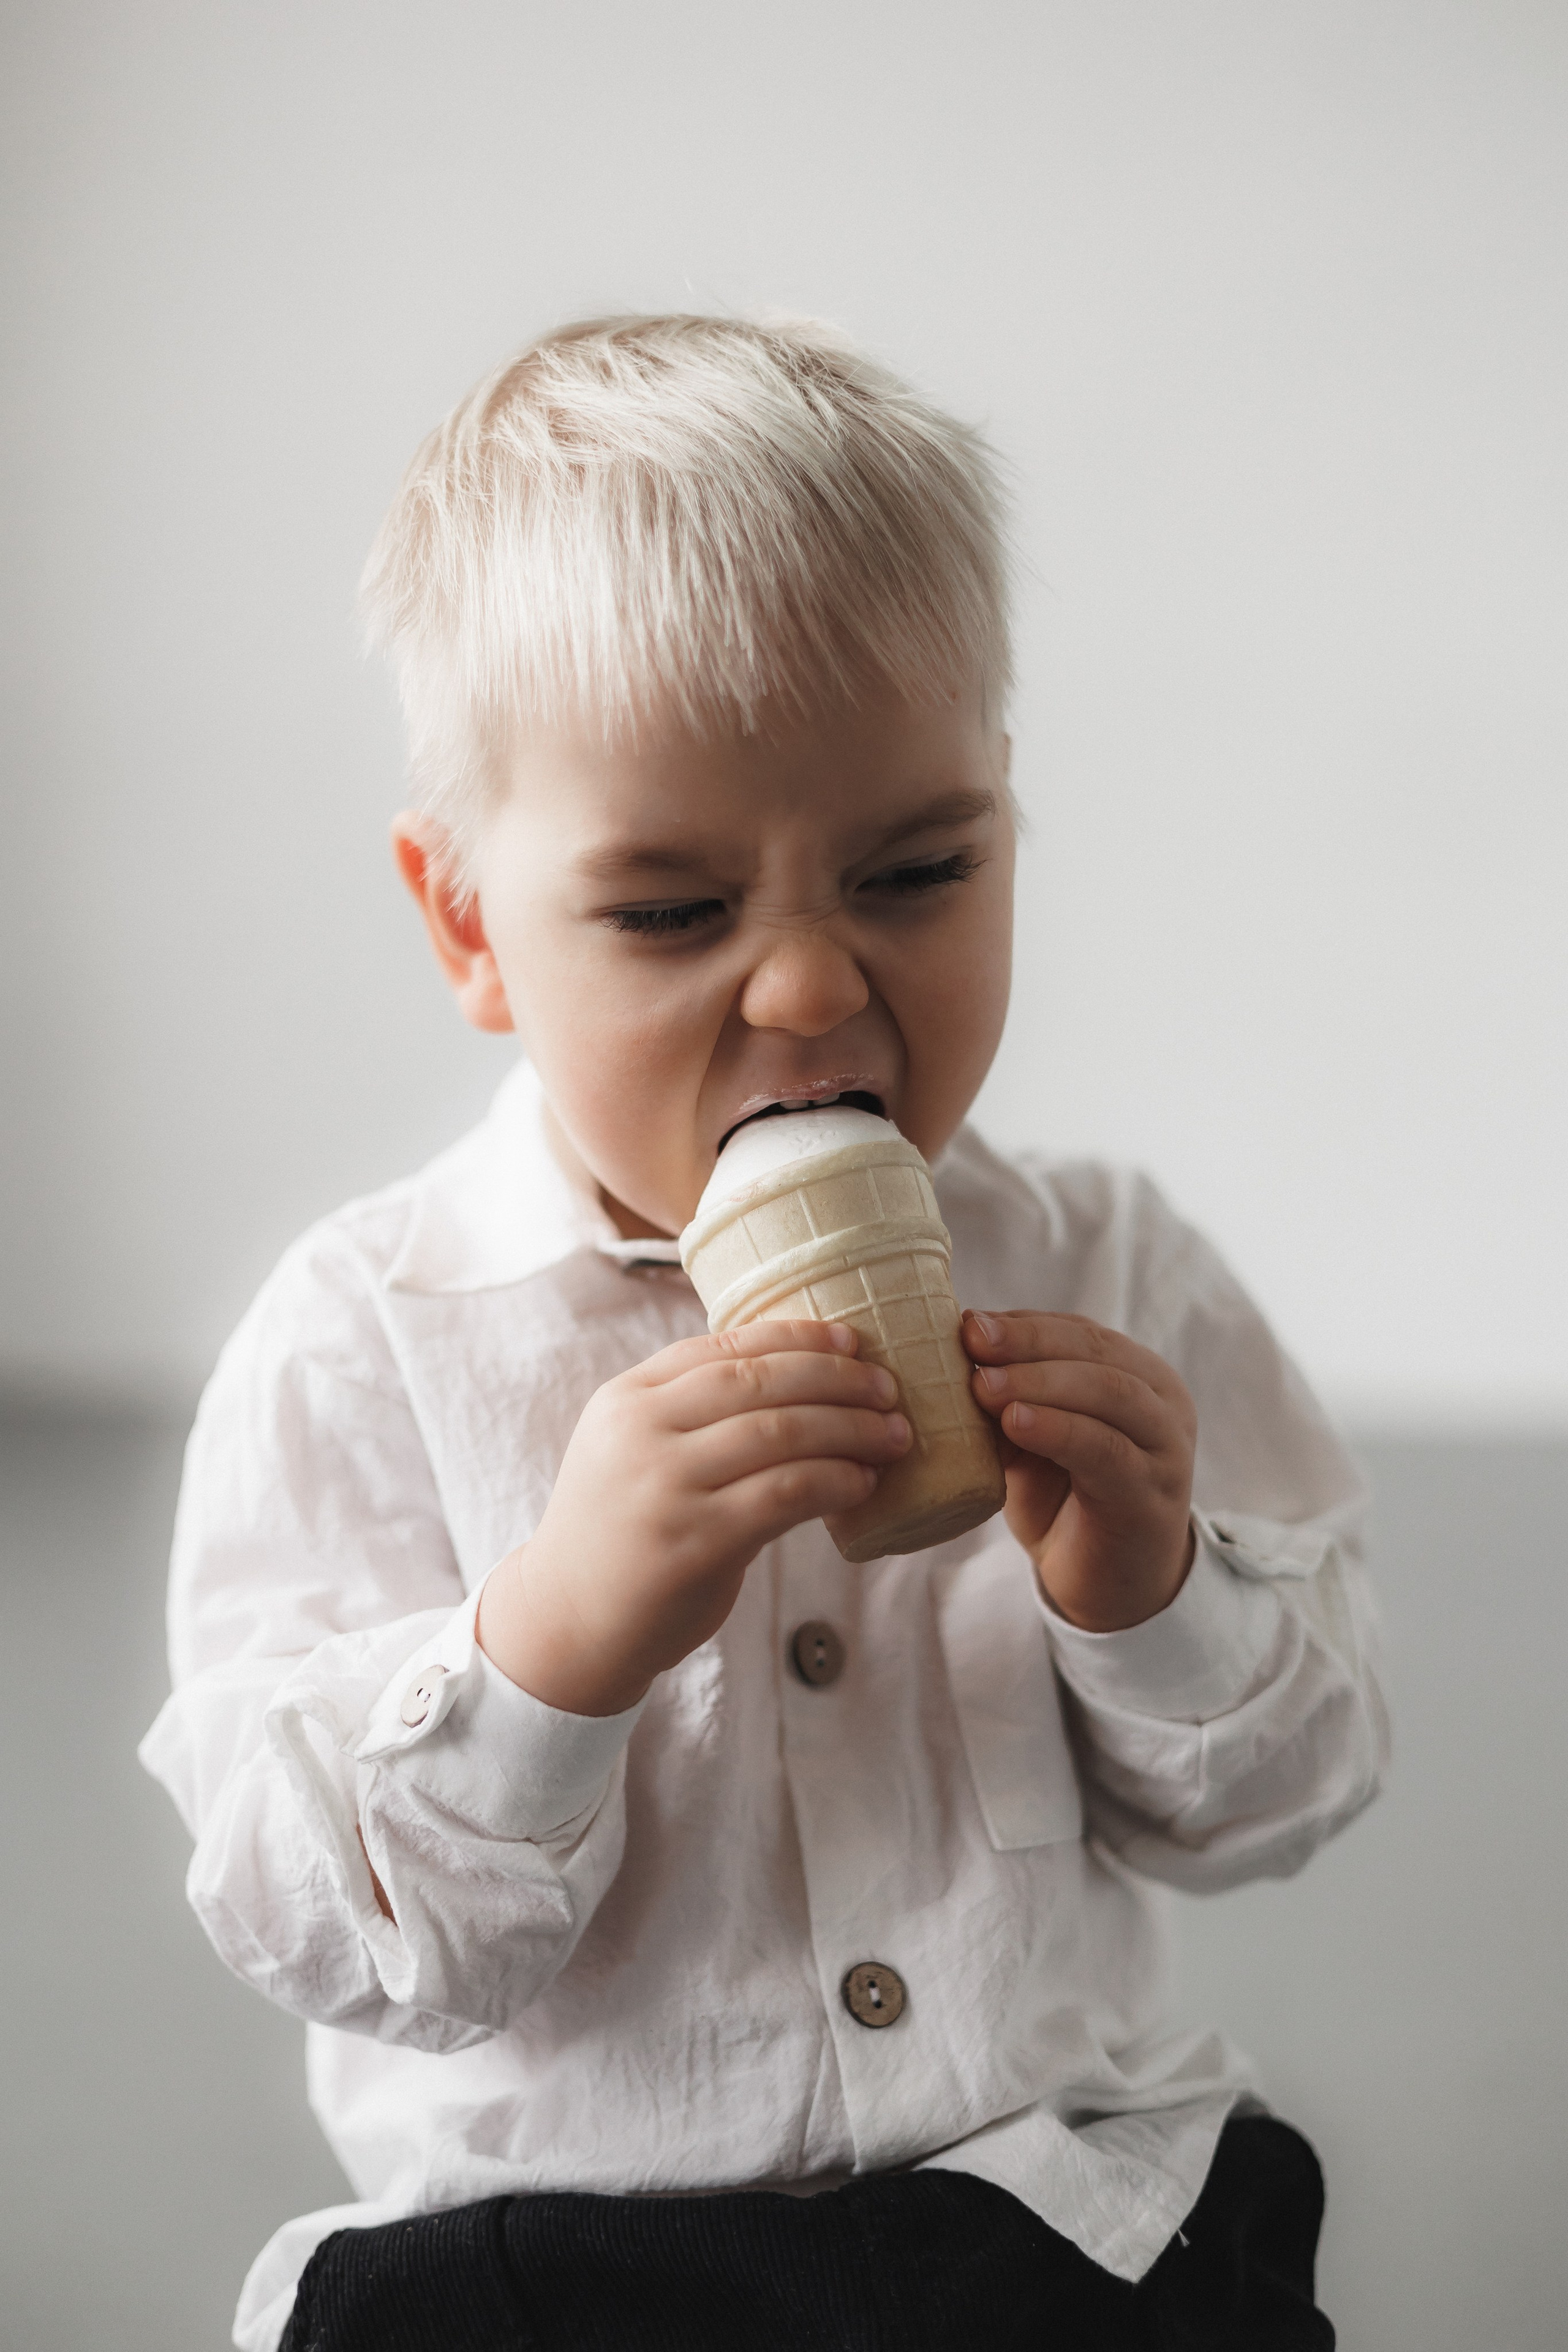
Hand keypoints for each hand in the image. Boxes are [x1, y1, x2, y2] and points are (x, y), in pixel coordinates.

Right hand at [477, 1322, 909, 1714]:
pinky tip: (863, 1483)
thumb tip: (798, 1376)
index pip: (724, 1345)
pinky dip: (836, 1481)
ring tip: (894, 1436)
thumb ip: (689, 1412)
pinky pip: (786, 1494)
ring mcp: (666, 1486)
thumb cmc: (619, 1533)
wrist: (568, 1622)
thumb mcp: (630, 1450)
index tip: (851, 1338)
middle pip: (760, 1381)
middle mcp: (641, 1431)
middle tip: (889, 1389)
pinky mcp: (695, 1543)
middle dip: (838, 1378)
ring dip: (851, 1430)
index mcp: (626, 1398)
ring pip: (781, 1432)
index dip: (797, 1337)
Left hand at [962, 1310, 1195, 1630]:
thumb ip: (1009, 1396)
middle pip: (1096, 1353)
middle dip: (1028, 1344)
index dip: (1025, 1324)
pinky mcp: (1152, 1496)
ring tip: (983, 1386)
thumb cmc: (1064, 1501)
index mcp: (1137, 1375)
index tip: (968, 1322)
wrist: (1107, 1586)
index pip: (1080, 1332)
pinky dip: (1059, 1430)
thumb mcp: (1031, 1438)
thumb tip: (952, 1345)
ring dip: (1040, 1383)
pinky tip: (1016, 1423)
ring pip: (1109, 1393)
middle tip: (972, 1344)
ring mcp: (1165, 1448)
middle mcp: (1162, 1403)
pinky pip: (1107, 1451)